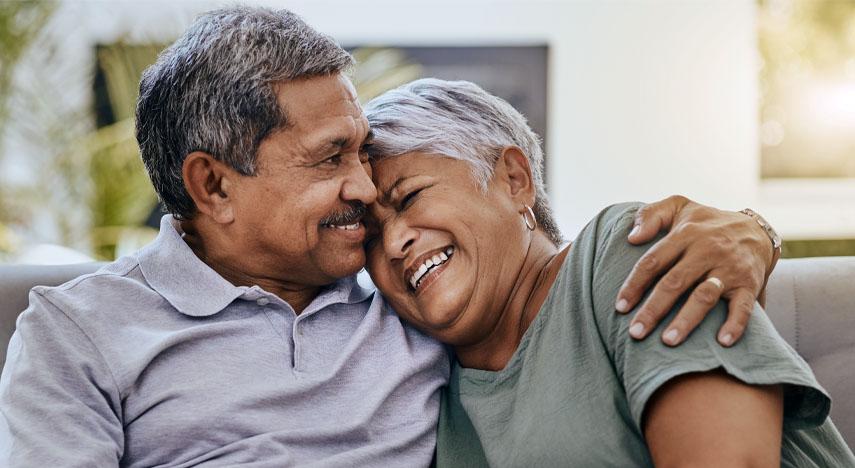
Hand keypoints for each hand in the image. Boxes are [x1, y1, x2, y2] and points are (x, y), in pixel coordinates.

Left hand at [615, 195, 776, 346]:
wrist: (757, 230)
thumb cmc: (706, 224)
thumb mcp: (679, 207)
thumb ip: (651, 215)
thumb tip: (632, 237)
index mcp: (685, 234)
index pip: (653, 261)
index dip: (635, 284)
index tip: (620, 307)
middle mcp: (707, 250)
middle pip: (674, 282)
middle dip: (653, 309)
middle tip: (636, 332)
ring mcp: (729, 268)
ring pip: (704, 296)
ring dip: (686, 320)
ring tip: (668, 341)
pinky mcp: (750, 283)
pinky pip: (743, 306)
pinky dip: (735, 324)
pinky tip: (722, 342)